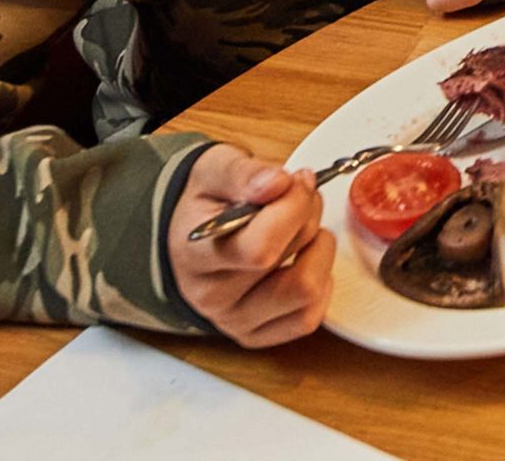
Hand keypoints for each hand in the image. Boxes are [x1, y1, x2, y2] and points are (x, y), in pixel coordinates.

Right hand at [167, 145, 335, 348]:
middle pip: (289, 262)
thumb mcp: (214, 170)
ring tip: (302, 230)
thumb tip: (278, 183)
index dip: (293, 208)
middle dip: (306, 217)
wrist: (186, 234)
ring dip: (318, 252)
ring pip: (306, 292)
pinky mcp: (256, 334)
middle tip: (295, 197)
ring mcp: (235, 320)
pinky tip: (302, 260)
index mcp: (196, 255)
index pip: (260, 248)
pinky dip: (318, 284)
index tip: (295, 181)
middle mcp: (213, 296)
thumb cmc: (203, 204)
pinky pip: (308, 317)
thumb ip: (245, 174)